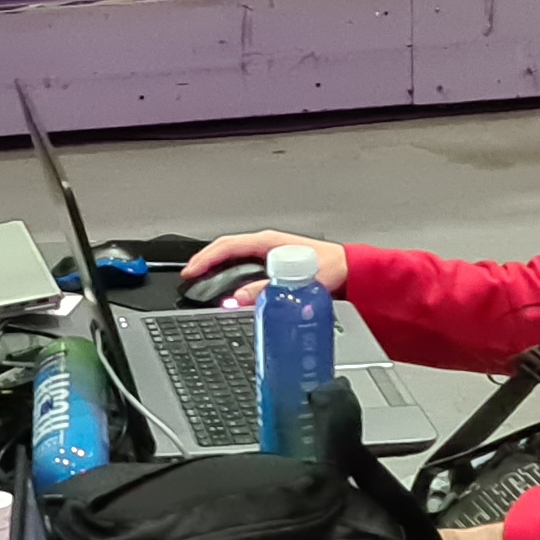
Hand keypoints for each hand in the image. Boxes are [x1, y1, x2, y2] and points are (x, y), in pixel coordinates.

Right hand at [180, 231, 347, 304]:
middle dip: (204, 263)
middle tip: (189, 278)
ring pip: (232, 257)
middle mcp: (266, 245)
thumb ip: (267, 290)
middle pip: (225, 250)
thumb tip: (238, 298)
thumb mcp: (297, 281)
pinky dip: (228, 272)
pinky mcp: (272, 263)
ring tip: (201, 281)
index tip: (190, 272)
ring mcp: (268, 253)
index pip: (227, 246)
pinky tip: (225, 284)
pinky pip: (242, 264)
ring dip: (215, 268)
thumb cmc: (331, 268)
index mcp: (268, 241)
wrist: (350, 271)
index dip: (205, 259)